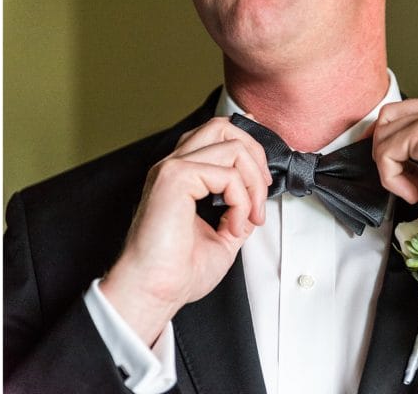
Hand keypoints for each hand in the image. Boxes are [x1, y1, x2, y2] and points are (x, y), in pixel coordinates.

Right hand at [100, 116, 271, 345]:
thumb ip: (237, 213)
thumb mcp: (221, 237)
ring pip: (230, 143)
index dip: (247, 143)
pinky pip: (226, 174)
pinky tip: (232, 226)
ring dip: (253, 181)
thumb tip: (256, 202)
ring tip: (250, 216)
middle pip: (223, 126)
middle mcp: (174, 165)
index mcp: (181, 175)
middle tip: (261, 194)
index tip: (264, 174)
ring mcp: (173, 168)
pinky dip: (241, 199)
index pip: (215, 134)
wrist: (152, 292)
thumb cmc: (176, 272)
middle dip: (255, 154)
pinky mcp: (176, 177)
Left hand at [372, 96, 417, 261]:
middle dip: (384, 149)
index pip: (408, 114)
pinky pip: (387, 150)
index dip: (392, 142)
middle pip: (391, 115)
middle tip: (397, 181)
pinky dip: (391, 177)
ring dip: (389, 166)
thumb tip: (392, 163)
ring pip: (386, 131)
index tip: (392, 168)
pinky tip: (414, 194)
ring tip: (412, 191)